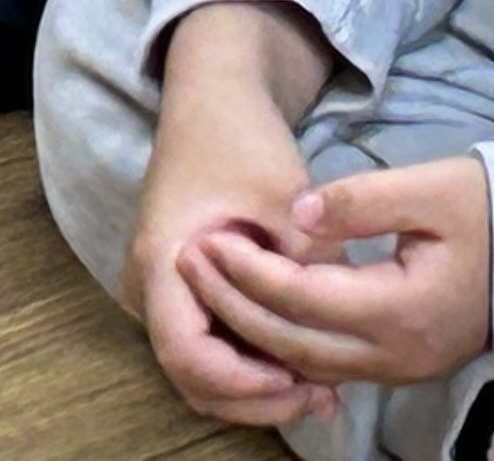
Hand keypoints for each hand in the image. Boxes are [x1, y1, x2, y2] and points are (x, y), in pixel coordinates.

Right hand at [129, 8, 345, 429]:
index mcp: (162, 260)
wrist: (212, 93)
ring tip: (320, 389)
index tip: (295, 378)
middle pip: (192, 375)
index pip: (186, 354)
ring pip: (202, 368)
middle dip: (254, 397)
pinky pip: (210, 343)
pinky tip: (301, 363)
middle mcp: (151, 285)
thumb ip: (306, 261)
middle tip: (320, 400)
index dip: (241, 381)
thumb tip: (342, 326)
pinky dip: (250, 362)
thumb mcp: (284, 195)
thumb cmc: (240, 135)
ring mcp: (164, 289)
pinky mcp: (183, 287)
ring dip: (255, 386)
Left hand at [185, 154, 493, 395]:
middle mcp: (395, 354)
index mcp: (402, 310)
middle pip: (291, 343)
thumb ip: (362, 201)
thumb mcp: (433, 189)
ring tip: (213, 283)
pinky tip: (257, 312)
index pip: (301, 298)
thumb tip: (298, 211)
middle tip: (192, 261)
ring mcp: (399, 368)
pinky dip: (286, 343)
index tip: (207, 236)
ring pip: (305, 363)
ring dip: (253, 328)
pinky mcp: (401, 365)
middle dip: (234, 304)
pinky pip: (328, 366)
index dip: (248, 270)